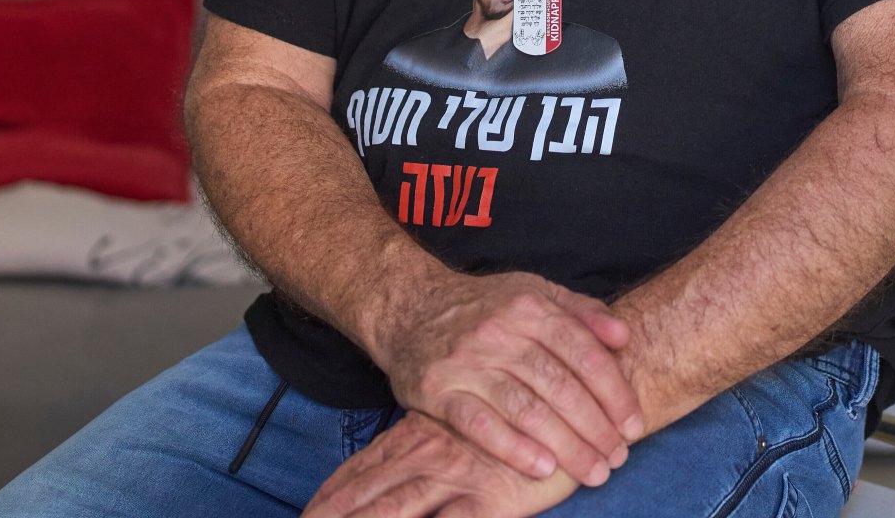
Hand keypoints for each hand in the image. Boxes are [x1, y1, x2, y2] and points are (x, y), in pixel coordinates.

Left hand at [303, 413, 574, 517]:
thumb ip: (444, 432)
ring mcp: (458, 475)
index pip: (366, 467)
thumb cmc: (536, 402)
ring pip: (398, 510)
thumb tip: (412, 450)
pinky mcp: (490, 500)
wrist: (588, 390)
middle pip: (371, 494)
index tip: (306, 514)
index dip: (335, 493)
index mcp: (425, 436)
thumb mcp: (480, 412)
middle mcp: (433, 455)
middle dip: (334, 516)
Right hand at [364, 271, 642, 486]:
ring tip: (592, 471)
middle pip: (559, 386)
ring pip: (525, 409)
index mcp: (528, 306)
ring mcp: (465, 362)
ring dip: (565, 445)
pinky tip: (542, 467)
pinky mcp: (436, 391)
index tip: (634, 425)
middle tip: (618, 458)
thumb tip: (624, 336)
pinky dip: (512, 448)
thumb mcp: (533, 292)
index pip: (583, 353)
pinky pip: (479, 425)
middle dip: (595, 427)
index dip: (615, 393)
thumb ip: (582, 312)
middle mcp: (498, 331)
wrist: (409, 308)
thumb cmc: (485, 307)